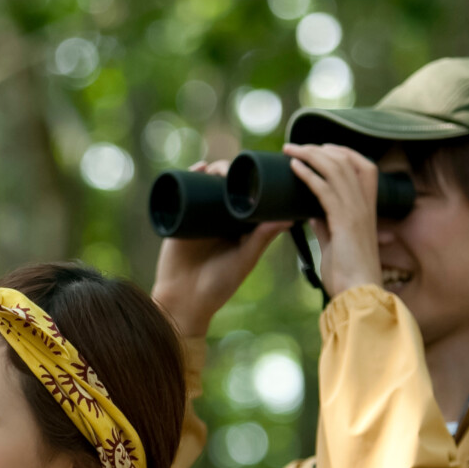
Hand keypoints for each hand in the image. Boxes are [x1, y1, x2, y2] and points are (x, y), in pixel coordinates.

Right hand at [152, 159, 288, 339]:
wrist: (183, 301)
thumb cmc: (217, 286)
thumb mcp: (244, 259)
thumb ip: (263, 239)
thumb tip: (290, 217)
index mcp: (238, 228)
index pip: (247, 197)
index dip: (252, 180)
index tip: (261, 167)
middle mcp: (219, 219)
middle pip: (225, 186)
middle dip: (230, 172)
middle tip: (235, 168)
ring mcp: (198, 218)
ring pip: (205, 186)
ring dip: (212, 171)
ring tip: (218, 168)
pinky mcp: (178, 219)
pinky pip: (182, 193)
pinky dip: (189, 177)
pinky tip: (197, 167)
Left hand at [282, 144, 381, 297]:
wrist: (357, 294)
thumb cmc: (347, 273)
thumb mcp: (335, 243)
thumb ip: (325, 225)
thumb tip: (311, 212)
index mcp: (366, 209)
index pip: (363, 167)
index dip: (343, 152)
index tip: (320, 148)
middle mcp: (365, 205)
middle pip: (347, 161)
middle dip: (320, 149)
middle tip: (295, 146)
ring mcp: (356, 211)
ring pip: (336, 169)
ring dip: (310, 155)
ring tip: (290, 150)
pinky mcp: (344, 221)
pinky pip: (325, 189)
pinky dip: (309, 175)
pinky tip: (295, 168)